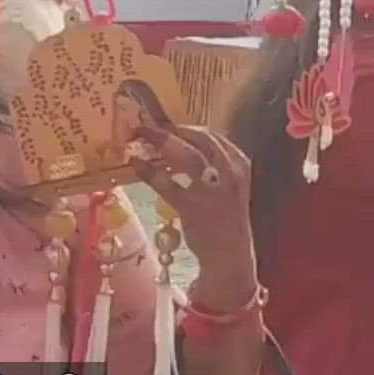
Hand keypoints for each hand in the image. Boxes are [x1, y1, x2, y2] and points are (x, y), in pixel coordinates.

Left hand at [130, 125, 257, 303]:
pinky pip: (167, 183)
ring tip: (137, 140)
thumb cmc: (223, 214)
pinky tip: (135, 164)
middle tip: (141, 127)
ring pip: (185, 157)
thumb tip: (174, 139)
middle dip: (167, 131)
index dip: (182, 126)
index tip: (160, 121)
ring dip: (159, 144)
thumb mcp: (224, 182)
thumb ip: (207, 160)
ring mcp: (213, 190)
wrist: (229, 253)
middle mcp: (231, 172)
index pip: (209, 134)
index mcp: (238, 162)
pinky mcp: (193, 208)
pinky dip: (149, 171)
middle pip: (197, 140)